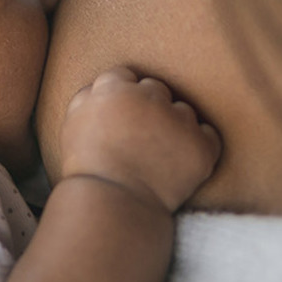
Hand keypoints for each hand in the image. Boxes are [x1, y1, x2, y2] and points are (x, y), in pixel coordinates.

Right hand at [57, 66, 219, 211]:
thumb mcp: (72, 125)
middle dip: (149, 108)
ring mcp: (179, 121)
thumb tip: (100, 89)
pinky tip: (181, 162)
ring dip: (175, 127)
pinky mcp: (201, 145)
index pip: (123, 76)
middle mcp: (149, 98)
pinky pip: (209, 135)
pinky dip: (199, 146)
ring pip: (183, 111)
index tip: (120, 118)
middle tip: (139, 138)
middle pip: (155, 89)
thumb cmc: (87, 170)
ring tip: (158, 156)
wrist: (112, 205)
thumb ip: (87, 98)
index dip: (121, 98)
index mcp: (114, 89)